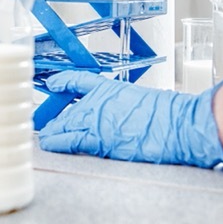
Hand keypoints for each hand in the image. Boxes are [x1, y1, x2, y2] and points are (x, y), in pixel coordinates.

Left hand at [37, 71, 222, 168]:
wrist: (178, 125)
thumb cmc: (169, 116)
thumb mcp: (143, 101)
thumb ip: (124, 108)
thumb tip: (122, 119)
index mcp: (111, 88)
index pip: (80, 80)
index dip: (63, 81)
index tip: (52, 83)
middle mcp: (99, 101)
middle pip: (67, 109)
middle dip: (54, 119)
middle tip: (44, 124)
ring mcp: (96, 120)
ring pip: (63, 125)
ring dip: (52, 133)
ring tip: (44, 138)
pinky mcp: (97, 140)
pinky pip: (68, 141)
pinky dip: (56, 142)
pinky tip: (48, 143)